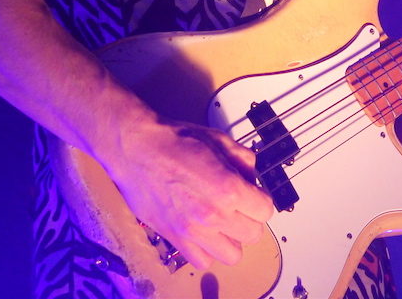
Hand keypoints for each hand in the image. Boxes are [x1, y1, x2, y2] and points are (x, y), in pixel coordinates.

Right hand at [103, 120, 274, 269]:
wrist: (136, 149)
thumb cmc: (172, 141)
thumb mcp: (219, 140)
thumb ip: (243, 159)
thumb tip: (253, 175)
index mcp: (228, 189)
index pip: (266, 211)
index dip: (261, 200)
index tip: (253, 195)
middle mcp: (213, 215)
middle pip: (254, 234)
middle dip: (250, 219)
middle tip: (239, 206)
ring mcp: (193, 231)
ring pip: (232, 255)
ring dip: (232, 238)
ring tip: (223, 222)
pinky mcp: (175, 239)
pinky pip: (203, 261)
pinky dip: (207, 250)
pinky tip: (204, 231)